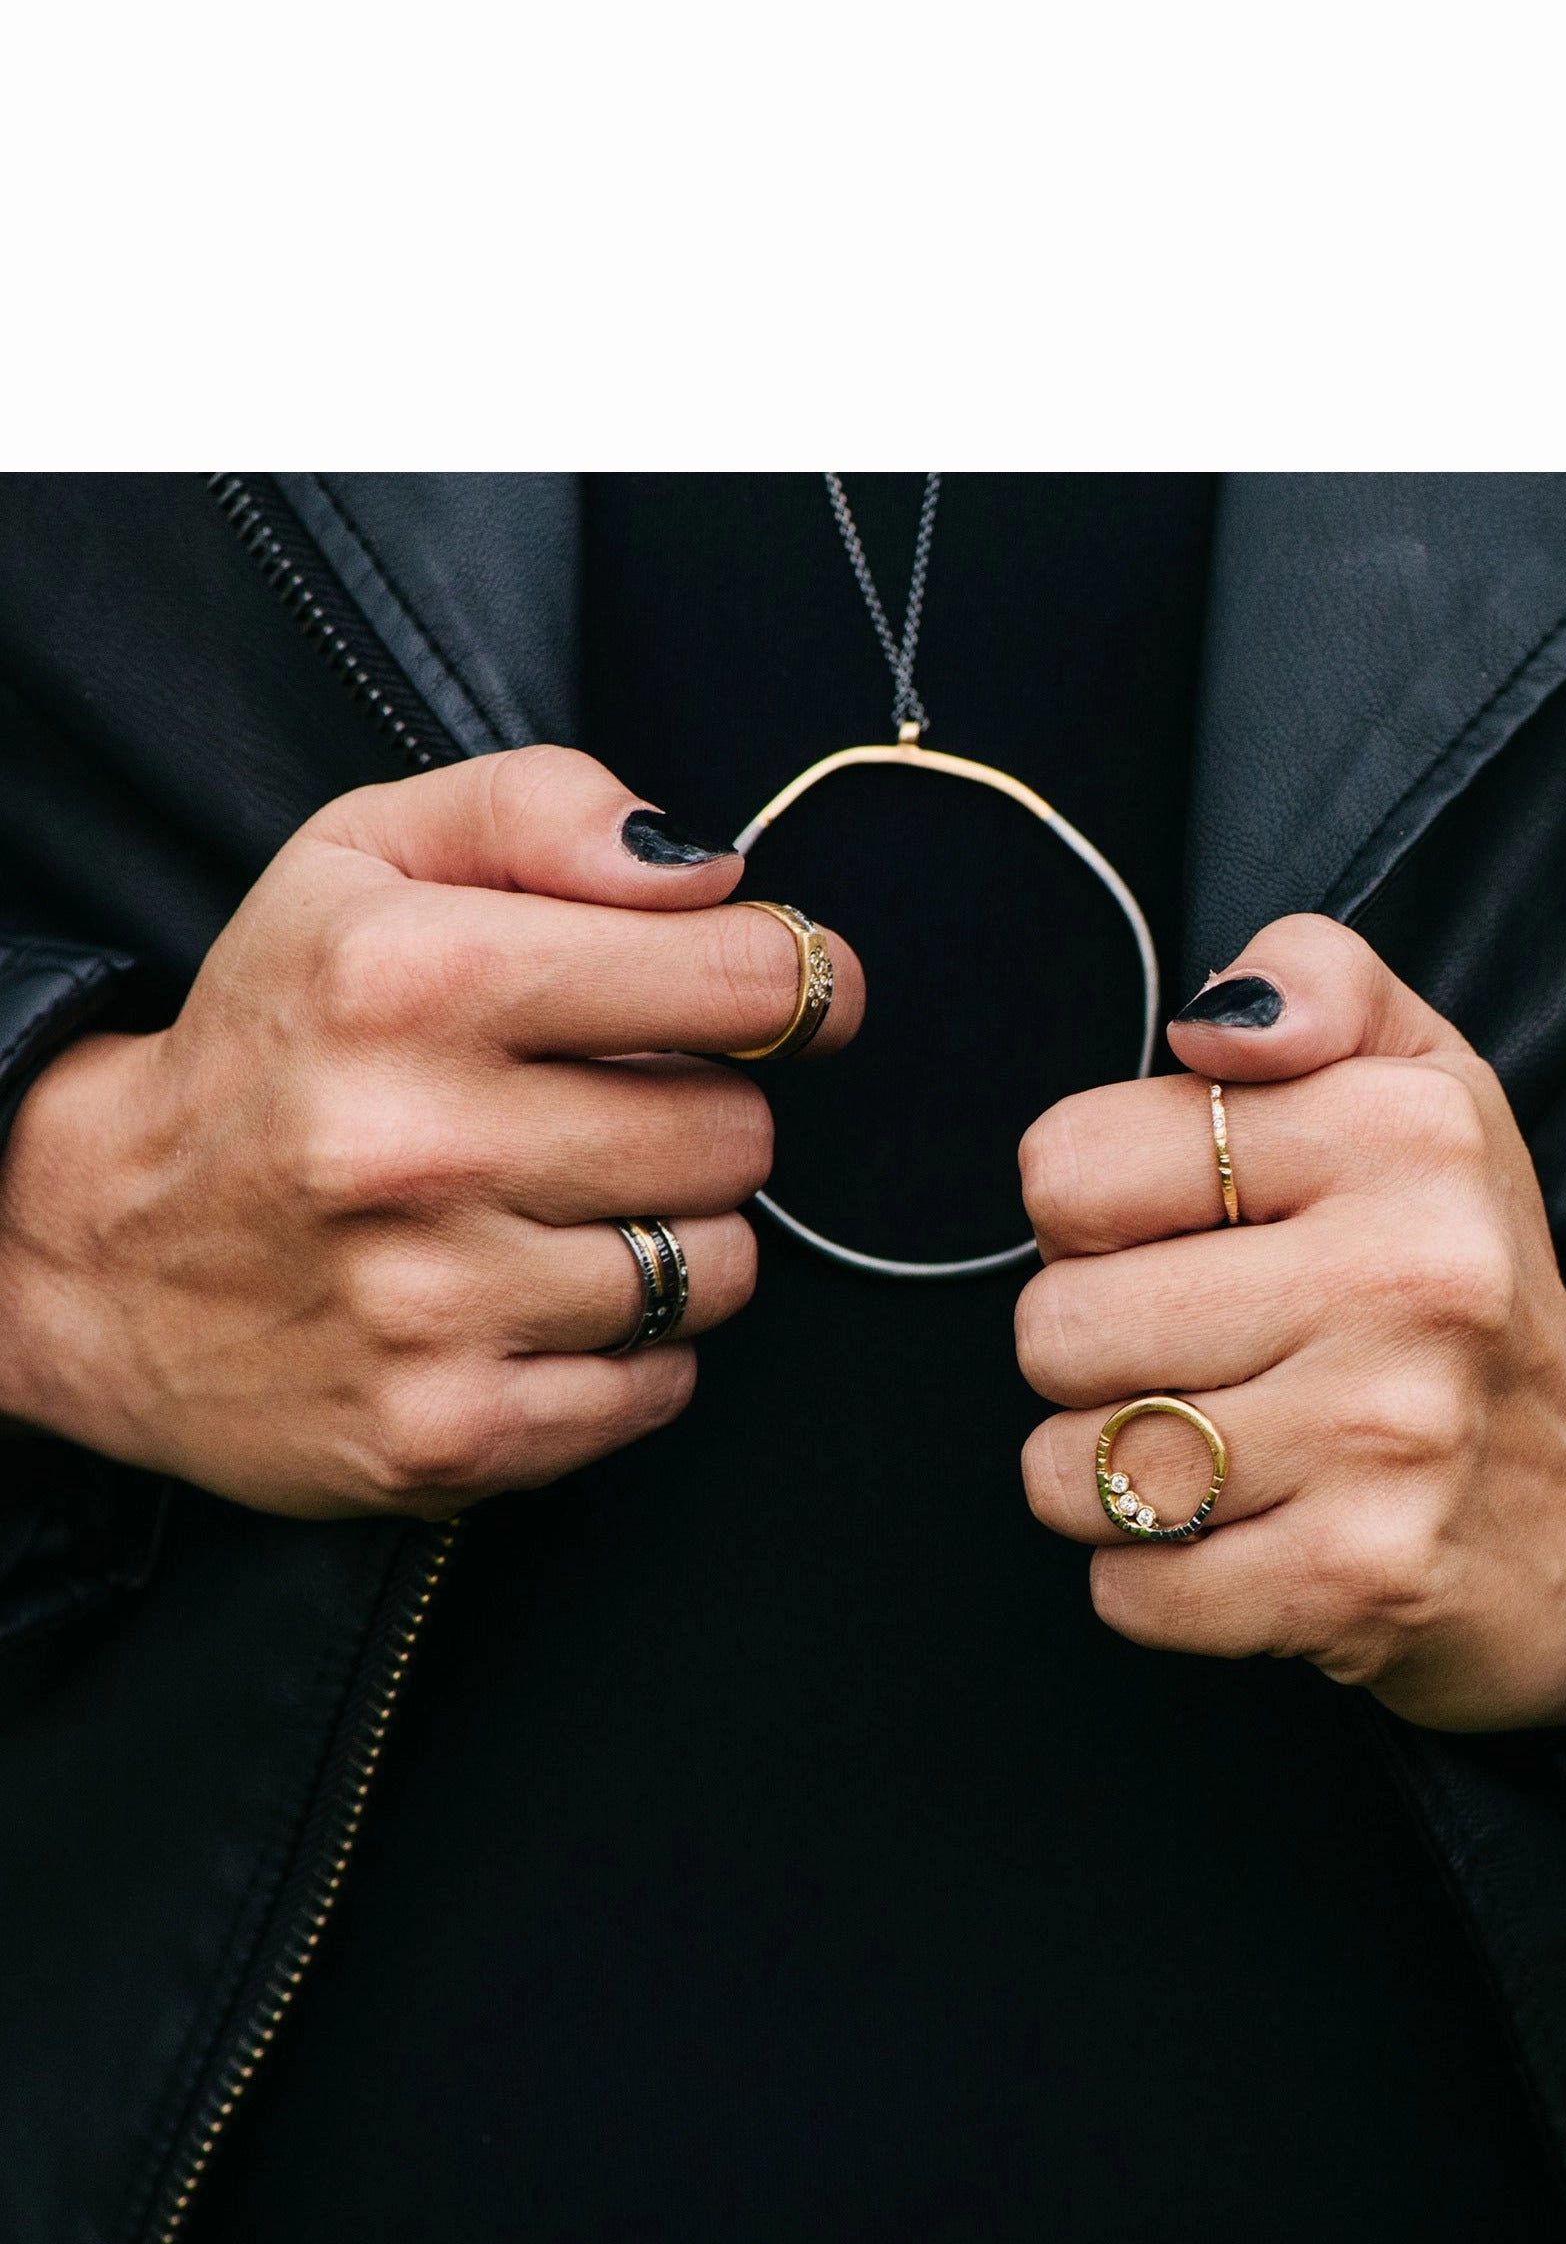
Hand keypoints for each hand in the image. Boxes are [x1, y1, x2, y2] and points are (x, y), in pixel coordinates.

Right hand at [0, 747, 862, 1517]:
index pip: (740, 982)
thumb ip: (544, 810)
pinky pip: (663, 1384)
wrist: (96, 1253)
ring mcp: (436, 1303)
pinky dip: (628, 1351)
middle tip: (600, 1114)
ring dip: (669, 1237)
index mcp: (411, 981)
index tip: (775, 1000)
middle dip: (700, 1116)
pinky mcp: (453, 1432)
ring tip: (553, 1211)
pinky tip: (529, 1305)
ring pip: (717, 1268)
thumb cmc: (277, 1039)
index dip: (792, 987)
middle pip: (739, 1135)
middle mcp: (419, 1144)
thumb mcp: (364, 861)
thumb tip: (717, 875)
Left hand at [1015, 915, 1565, 1730]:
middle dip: (1098, 1362)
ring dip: (1117, 1481)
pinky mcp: (1358, 1580)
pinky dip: (1158, 1584)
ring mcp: (1385, 1437)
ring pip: (1074, 1469)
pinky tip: (1250, 1543)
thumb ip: (1315, 981)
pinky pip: (1128, 1592)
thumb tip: (1206, 1023)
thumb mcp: (1424, 1084)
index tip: (1193, 1243)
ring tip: (1228, 1455)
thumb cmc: (1465, 1284)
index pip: (1068, 1171)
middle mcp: (1406, 1275)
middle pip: (1054, 1327)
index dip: (1096, 1221)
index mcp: (1401, 1130)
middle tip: (1211, 1364)